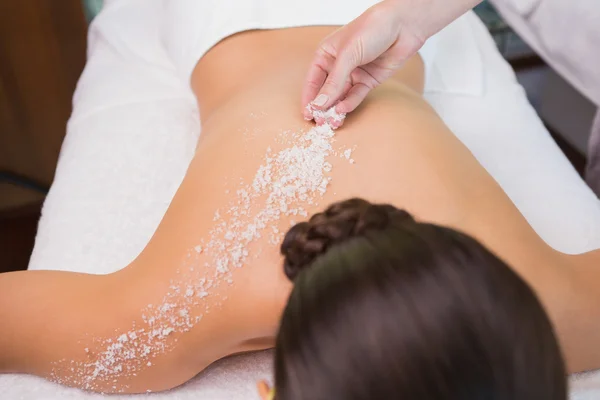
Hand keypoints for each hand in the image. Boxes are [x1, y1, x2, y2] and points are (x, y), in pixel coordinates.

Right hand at [301, 0, 424, 124]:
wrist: (403, 25)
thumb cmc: (371, 29)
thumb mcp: (348, 55)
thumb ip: (333, 82)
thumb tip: (319, 104)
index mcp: (326, 54)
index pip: (313, 80)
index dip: (309, 98)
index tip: (307, 114)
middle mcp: (338, 65)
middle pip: (326, 91)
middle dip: (323, 107)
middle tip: (320, 123)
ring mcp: (354, 74)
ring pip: (341, 96)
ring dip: (336, 109)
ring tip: (332, 122)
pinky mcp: (368, 80)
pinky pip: (356, 95)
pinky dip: (350, 103)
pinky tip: (344, 110)